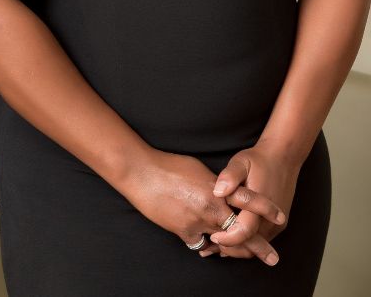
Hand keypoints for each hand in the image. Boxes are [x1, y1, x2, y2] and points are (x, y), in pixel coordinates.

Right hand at [122, 150, 283, 264]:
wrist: (142, 174)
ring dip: (231, 247)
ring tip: (245, 256)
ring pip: (220, 241)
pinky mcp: (183, 232)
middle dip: (258, 246)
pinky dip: (201, 239)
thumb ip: (215, 184)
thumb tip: (223, 191)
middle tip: (273, 258)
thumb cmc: (169, 166)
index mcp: (216, 190)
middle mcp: (210, 209)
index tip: (281, 217)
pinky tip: (203, 240)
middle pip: (240, 231)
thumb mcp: (198, 170)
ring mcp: (197, 223)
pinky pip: (198, 241)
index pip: (247, 201)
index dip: (265, 209)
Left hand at [202, 144, 297, 261]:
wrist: (283, 159)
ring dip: (238, 248)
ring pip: (257, 245)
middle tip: (210, 246)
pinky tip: (231, 236)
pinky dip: (247, 242)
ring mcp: (276, 224)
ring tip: (217, 244)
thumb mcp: (241, 162)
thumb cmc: (259, 161)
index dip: (228, 238)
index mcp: (261, 206)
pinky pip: (262, 240)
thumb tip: (217, 191)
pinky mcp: (278, 224)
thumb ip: (230, 176)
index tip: (212, 236)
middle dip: (230, 249)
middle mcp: (271, 220)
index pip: (244, 231)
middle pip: (250, 246)